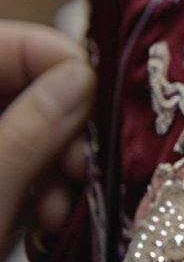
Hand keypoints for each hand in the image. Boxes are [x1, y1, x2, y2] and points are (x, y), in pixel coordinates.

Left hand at [0, 21, 94, 240]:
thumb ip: (29, 131)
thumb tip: (82, 78)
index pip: (6, 44)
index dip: (58, 64)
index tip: (96, 108)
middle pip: (15, 87)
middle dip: (60, 125)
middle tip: (83, 168)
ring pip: (16, 129)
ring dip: (50, 163)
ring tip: (59, 207)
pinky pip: (6, 165)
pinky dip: (29, 186)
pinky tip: (41, 217)